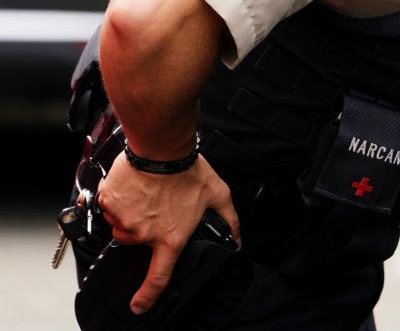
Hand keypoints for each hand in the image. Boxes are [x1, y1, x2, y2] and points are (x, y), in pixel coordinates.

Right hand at [97, 152, 239, 314]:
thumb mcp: (218, 195)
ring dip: (129, 214)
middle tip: (156, 206)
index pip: (158, 277)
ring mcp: (123, 220)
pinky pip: (108, 208)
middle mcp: (144, 233)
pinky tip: (134, 186)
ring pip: (120, 225)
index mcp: (169, 237)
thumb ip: (229, 220)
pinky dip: (117, 200)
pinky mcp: (108, 204)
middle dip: (143, 228)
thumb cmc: (188, 170)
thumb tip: (237, 240)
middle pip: (135, 242)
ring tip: (147, 194)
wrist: (161, 149)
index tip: (140, 306)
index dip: (148, 296)